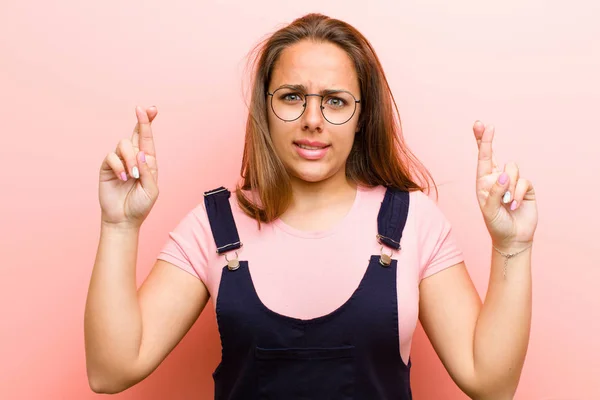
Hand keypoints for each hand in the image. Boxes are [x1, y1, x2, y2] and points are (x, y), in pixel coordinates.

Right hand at [98, 106, 158, 228]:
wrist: (123, 219)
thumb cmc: (140, 206)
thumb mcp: (151, 190)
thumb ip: (147, 171)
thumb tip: (141, 153)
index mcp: (147, 162)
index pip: (148, 139)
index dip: (148, 123)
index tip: (151, 109)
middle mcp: (134, 158)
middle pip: (136, 134)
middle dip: (141, 122)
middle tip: (141, 110)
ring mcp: (120, 161)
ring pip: (124, 145)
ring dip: (130, 158)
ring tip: (132, 176)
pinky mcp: (107, 167)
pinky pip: (112, 157)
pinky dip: (119, 166)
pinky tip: (123, 178)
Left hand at [473, 121, 537, 250]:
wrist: (513, 238)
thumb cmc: (496, 224)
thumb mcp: (489, 210)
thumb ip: (494, 192)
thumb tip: (503, 174)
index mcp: (483, 182)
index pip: (482, 159)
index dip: (482, 142)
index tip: (480, 126)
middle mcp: (496, 178)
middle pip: (494, 154)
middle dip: (488, 139)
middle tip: (486, 126)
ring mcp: (512, 182)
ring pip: (512, 169)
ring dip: (509, 187)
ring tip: (506, 203)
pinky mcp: (525, 187)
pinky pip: (523, 181)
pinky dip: (517, 194)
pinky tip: (514, 206)